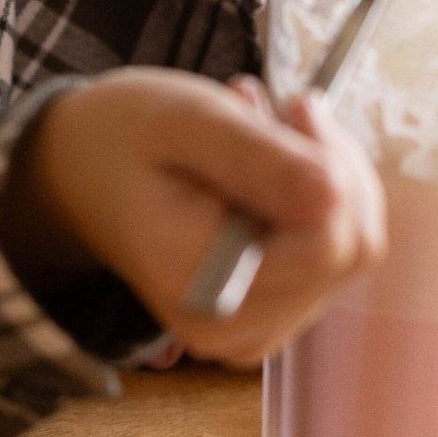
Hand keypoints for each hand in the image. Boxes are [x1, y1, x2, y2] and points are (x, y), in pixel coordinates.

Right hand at [0, 70, 385, 366]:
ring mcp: (253, 331)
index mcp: (203, 286)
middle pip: (351, 248)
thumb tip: (331, 192)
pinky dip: (322, 202)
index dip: (330, 166)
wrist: (82, 172)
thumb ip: (256, 156)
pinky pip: (338, 257)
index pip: (328, 244)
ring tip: (268, 133)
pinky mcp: (269, 318)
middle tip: (279, 110)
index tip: (293, 105)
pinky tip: (274, 169)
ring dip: (330, 177)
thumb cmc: (126, 137)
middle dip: (333, 166)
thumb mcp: (187, 121)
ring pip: (355, 250)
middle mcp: (231, 329)